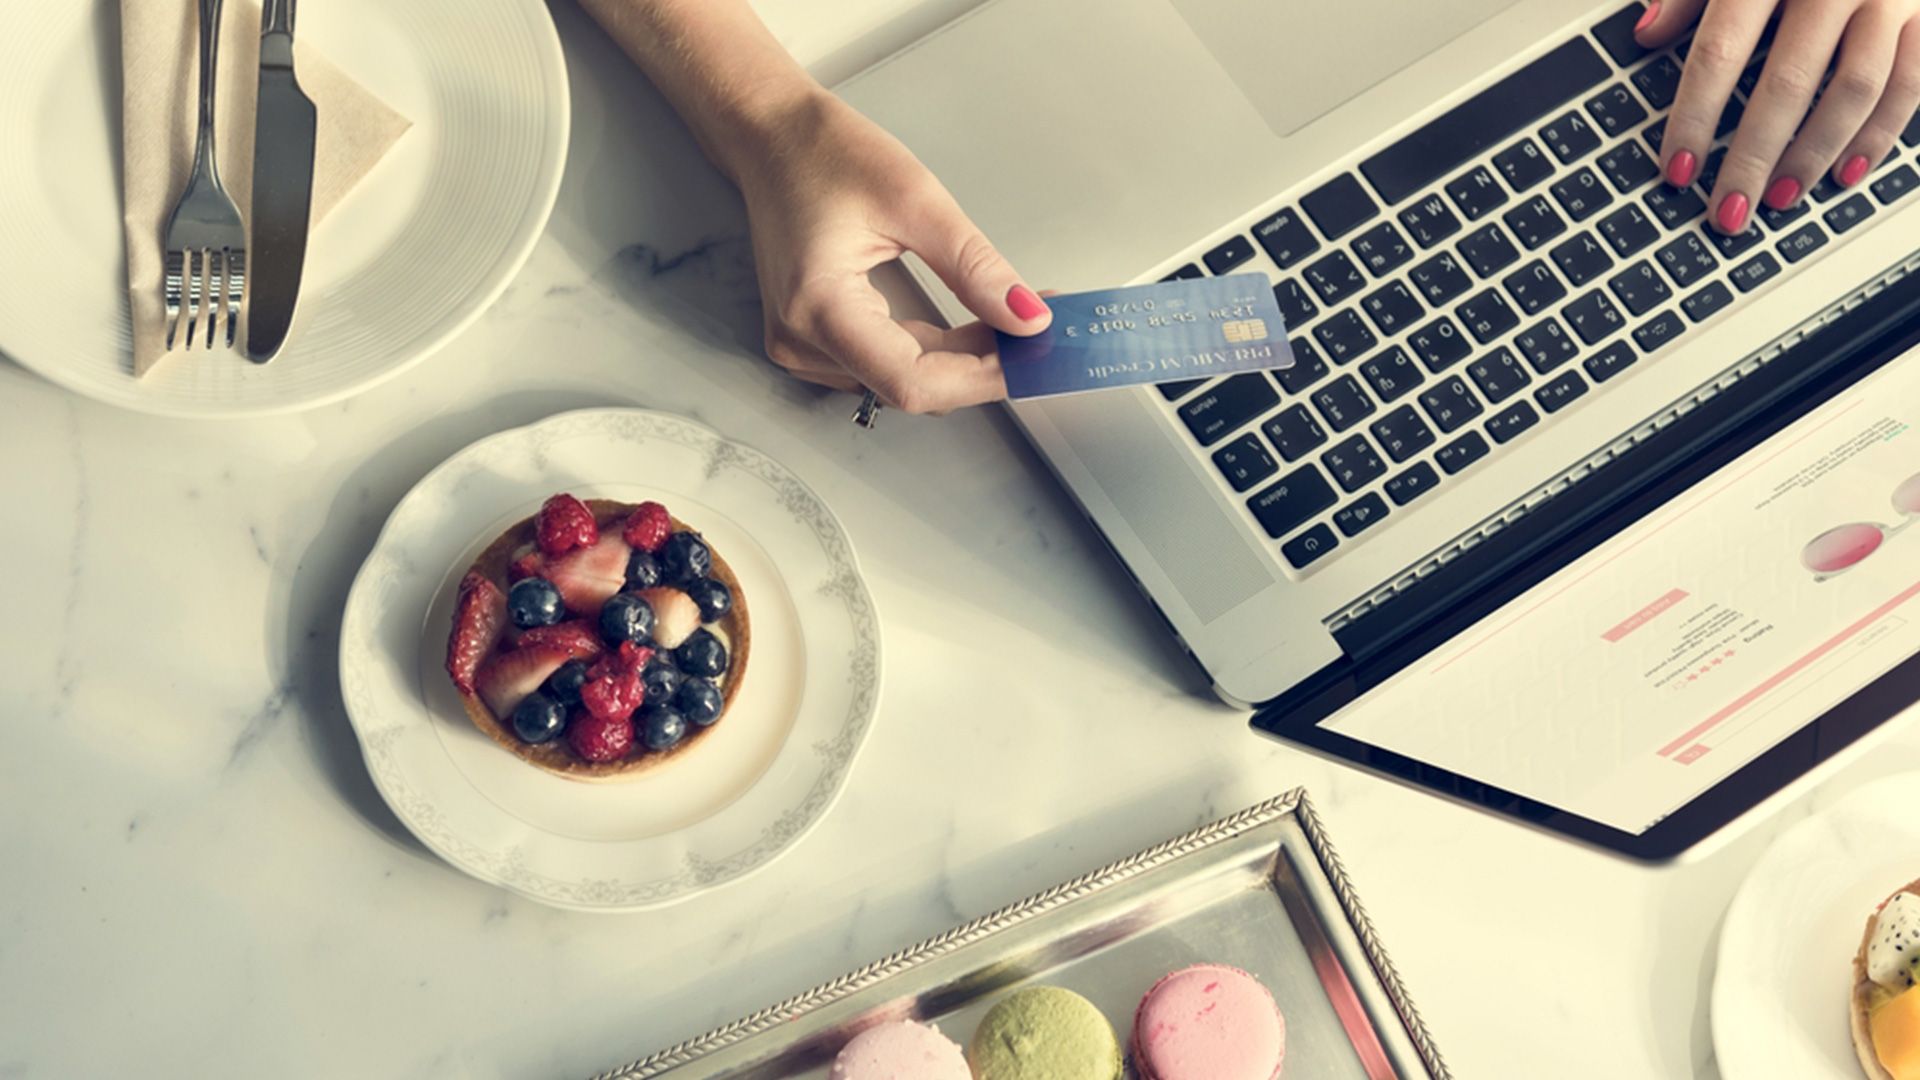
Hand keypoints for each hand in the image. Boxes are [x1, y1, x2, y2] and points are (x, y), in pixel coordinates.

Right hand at [732, 90, 1050, 412]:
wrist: (771, 138)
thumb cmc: (822, 153)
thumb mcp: (915, 199)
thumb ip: (974, 267)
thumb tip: (1025, 316)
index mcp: (818, 307)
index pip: (911, 381)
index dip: (979, 378)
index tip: (1029, 358)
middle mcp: (801, 340)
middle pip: (909, 387)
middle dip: (978, 366)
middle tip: (1034, 333)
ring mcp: (803, 345)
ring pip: (902, 382)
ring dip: (959, 361)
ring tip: (1007, 324)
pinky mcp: (814, 339)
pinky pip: (885, 366)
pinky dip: (933, 351)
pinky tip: (967, 327)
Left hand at [1636, 0, 1919, 231]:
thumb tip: (1646, 36)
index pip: (1719, 52)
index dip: (1695, 118)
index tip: (1677, 170)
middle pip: (1787, 85)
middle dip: (1752, 159)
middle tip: (1727, 212)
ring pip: (1854, 92)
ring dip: (1814, 155)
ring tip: (1780, 199)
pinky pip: (1911, 83)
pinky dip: (1880, 135)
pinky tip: (1846, 174)